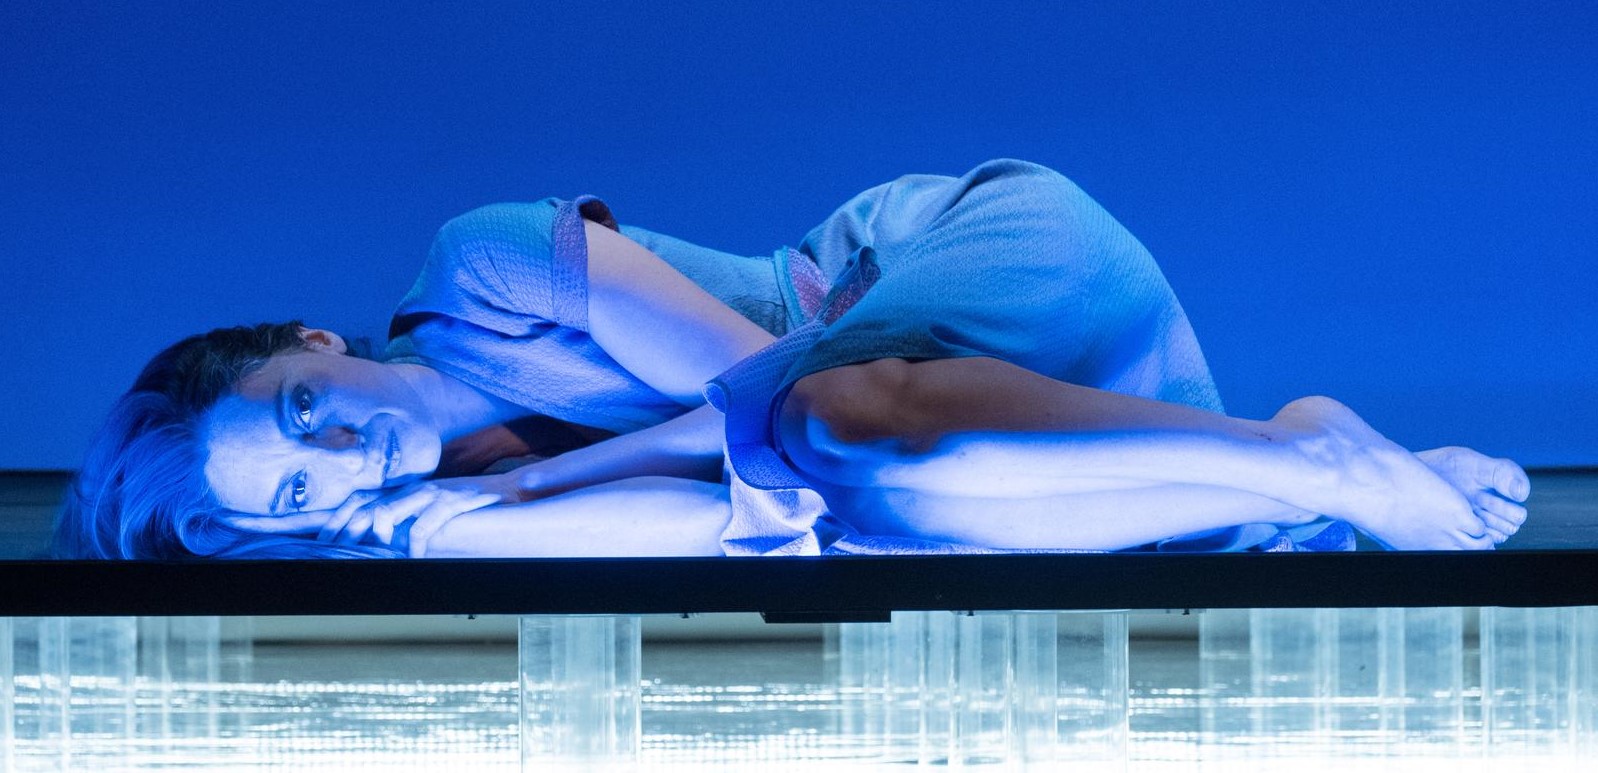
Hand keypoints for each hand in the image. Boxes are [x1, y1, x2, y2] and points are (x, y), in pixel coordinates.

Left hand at [319, 474, 517, 556]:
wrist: (507, 492)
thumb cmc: (466, 508)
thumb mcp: (427, 512)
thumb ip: (403, 524)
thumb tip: (378, 546)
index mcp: (400, 491)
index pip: (355, 501)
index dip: (332, 520)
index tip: (314, 542)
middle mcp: (409, 489)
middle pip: (361, 506)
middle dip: (342, 533)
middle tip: (332, 556)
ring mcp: (428, 494)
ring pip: (385, 513)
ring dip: (375, 539)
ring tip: (373, 559)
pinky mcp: (450, 501)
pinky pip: (424, 524)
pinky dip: (414, 545)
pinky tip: (414, 559)